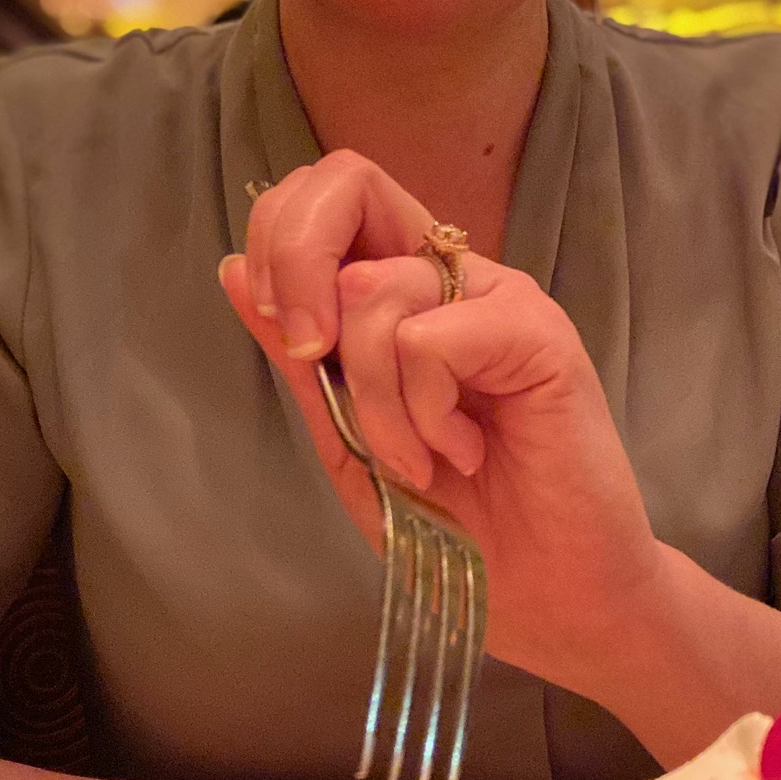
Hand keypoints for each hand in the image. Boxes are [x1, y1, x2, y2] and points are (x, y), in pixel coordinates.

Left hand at [219, 152, 666, 690]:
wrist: (548, 597)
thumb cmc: (459, 528)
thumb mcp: (349, 442)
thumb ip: (300, 362)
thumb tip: (232, 271)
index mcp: (405, 293)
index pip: (328, 196)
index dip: (279, 241)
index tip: (288, 342)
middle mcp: (452, 278)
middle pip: (348, 181)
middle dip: (297, 267)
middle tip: (314, 362)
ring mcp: (499, 299)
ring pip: (374, 289)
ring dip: (370, 399)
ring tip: (417, 460)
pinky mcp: (539, 332)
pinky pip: (429, 338)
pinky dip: (422, 413)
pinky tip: (462, 453)